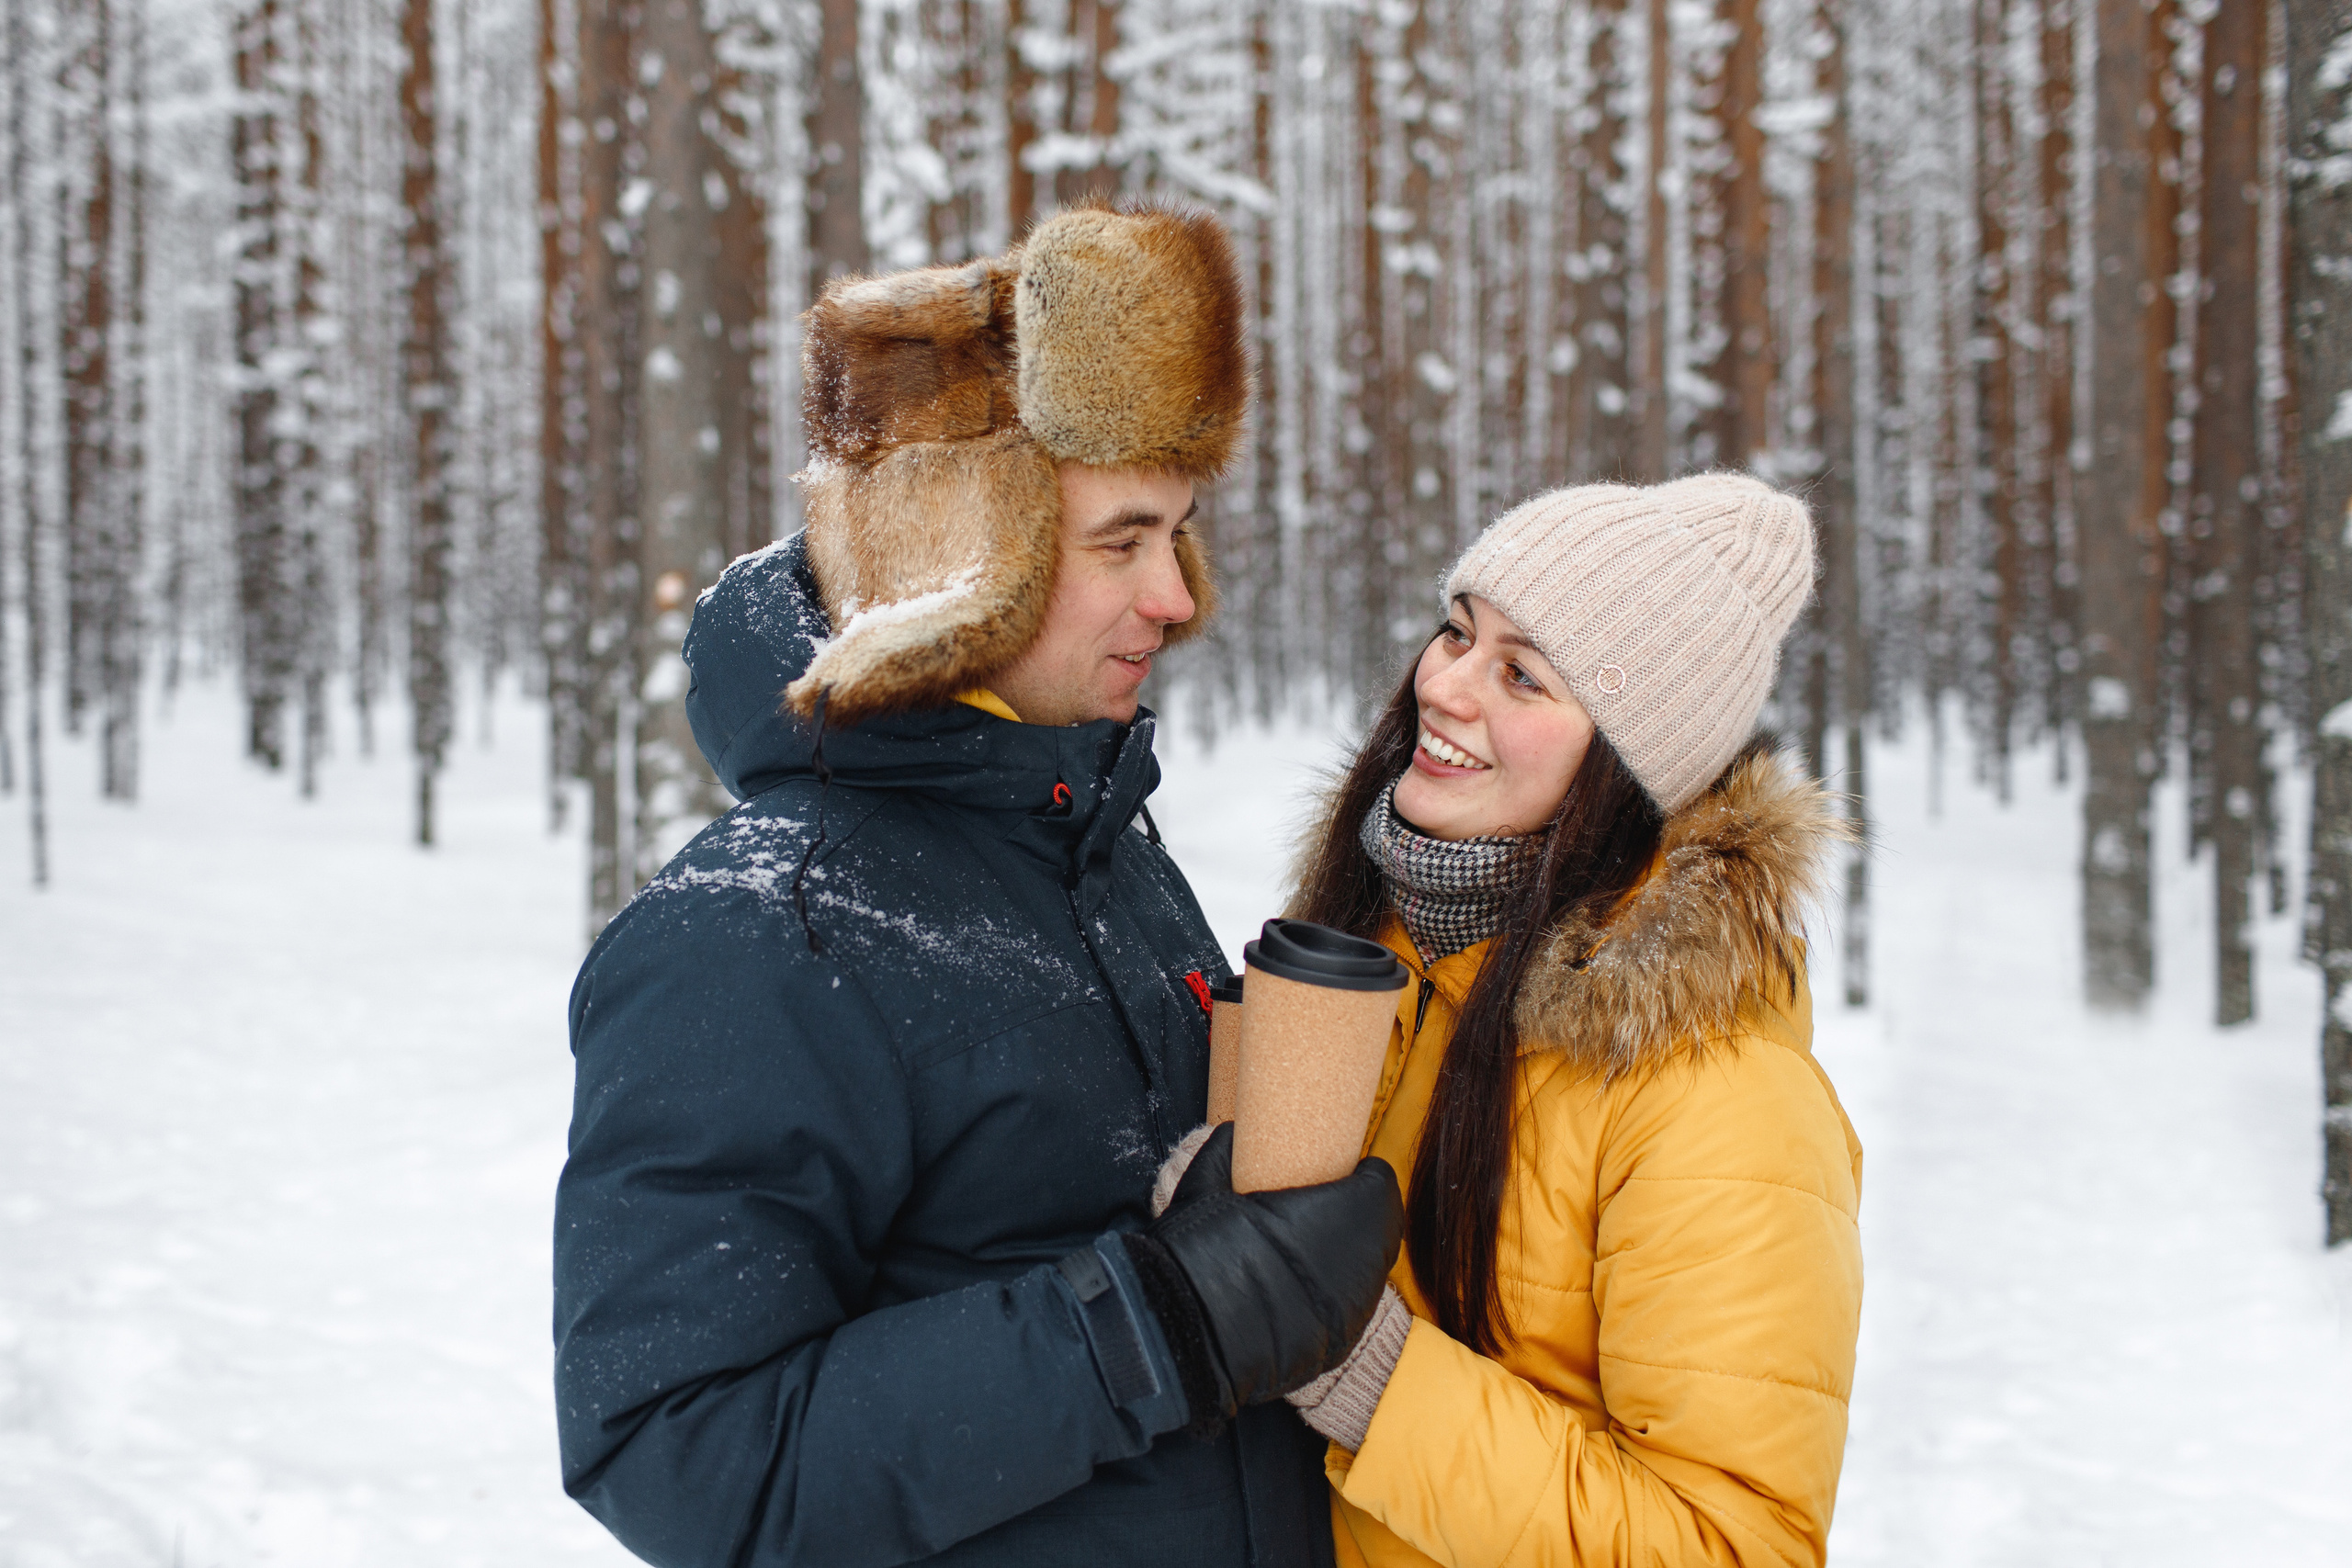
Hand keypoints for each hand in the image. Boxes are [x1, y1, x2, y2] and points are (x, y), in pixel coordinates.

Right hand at [1123, 1122, 1403, 1429]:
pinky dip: (1333, 1295)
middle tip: (1321, 1207)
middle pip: (1383, 1227)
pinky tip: (1296, 1290)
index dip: (1360, 1175)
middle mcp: (1361, 1262)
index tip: (1339, 1172)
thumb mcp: (1207, 1187)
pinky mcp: (1341, 1344)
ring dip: (1348, 1255)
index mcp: (1343, 1214)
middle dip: (1358, 1213)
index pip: (1381, 1184)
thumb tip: (1232, 1135)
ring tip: (1305, 1250)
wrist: (1189, 1336)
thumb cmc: (1202, 1252)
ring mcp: (1355, 1309)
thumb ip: (1228, 1154)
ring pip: (1369, 1270)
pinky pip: (1350, 1308)